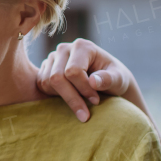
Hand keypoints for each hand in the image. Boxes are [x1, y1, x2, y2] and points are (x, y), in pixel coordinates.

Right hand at [37, 39, 160, 160]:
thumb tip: (93, 81)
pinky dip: (54, 96)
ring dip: (63, 98)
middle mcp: (64, 48)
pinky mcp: (45, 68)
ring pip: (47, 82)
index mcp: (82, 46)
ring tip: (81, 104)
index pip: (73, 71)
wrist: (107, 80)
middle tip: (86, 113)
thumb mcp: (119, 79)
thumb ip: (109, 79)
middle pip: (57, 77)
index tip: (96, 101)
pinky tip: (70, 98)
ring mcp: (53, 58)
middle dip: (72, 98)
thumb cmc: (115, 79)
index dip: (83, 89)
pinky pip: (42, 85)